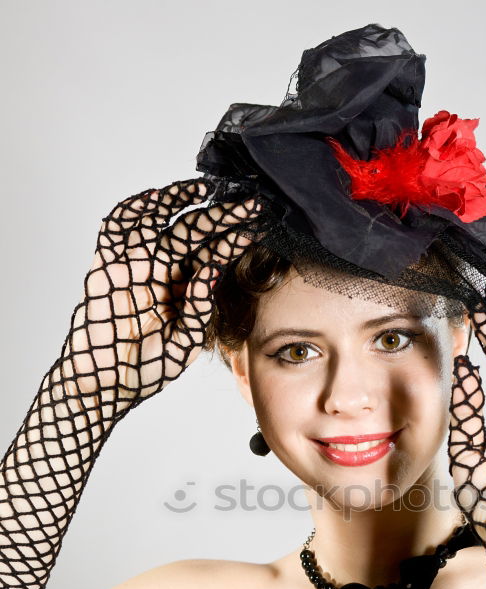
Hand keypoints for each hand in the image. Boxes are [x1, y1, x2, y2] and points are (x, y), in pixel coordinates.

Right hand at [57, 178, 261, 417]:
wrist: (109, 384)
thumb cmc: (149, 367)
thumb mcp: (186, 342)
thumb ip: (199, 309)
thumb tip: (211, 270)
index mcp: (186, 287)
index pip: (213, 255)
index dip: (233, 241)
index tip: (258, 228)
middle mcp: (164, 270)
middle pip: (193, 231)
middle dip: (221, 215)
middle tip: (249, 203)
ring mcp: (137, 264)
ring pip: (159, 220)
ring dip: (179, 199)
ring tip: (205, 187)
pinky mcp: (108, 265)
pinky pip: (117, 229)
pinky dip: (133, 210)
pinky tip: (157, 198)